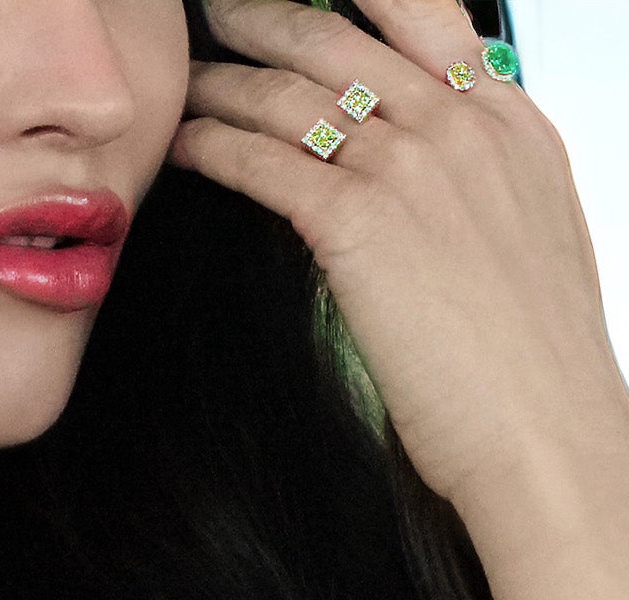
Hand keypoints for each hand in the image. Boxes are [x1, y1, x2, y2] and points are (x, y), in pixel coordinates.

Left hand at [167, 0, 628, 518]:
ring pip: (295, 93)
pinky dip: (215, 147)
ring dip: (226, 81)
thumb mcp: (523, 243)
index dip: (355, 0)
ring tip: (184, 80)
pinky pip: (267, 163)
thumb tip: (433, 196)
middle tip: (219, 11)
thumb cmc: (529, 364)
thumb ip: (477, 192)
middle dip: (268, 17)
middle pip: (343, 38)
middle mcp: (462, 126)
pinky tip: (183, 147)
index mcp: (510, 124)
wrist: (544, 429)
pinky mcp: (361, 223)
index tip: (306, 1)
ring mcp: (412, 167)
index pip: (426, 17)